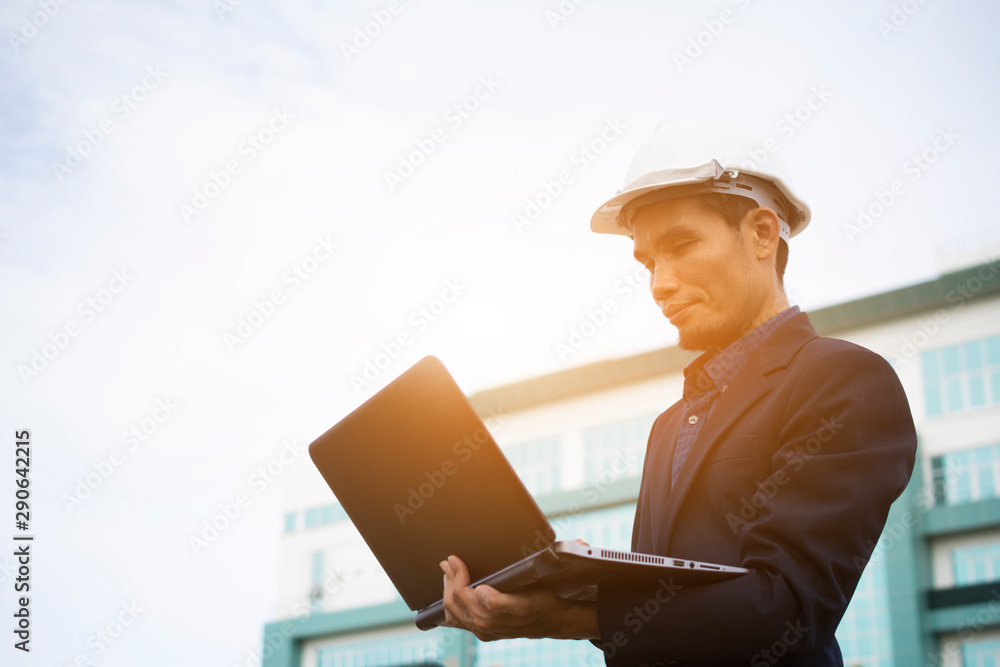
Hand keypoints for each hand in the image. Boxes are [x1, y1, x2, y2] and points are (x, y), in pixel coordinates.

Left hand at [439, 555, 599, 641]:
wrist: (554, 619)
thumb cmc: (542, 604)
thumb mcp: (526, 598)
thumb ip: (500, 600)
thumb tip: (479, 592)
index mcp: (489, 617)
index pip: (461, 594)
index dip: (457, 574)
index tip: (456, 558)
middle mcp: (482, 627)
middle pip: (453, 602)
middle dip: (449, 579)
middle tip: (449, 561)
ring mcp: (482, 630)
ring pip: (452, 612)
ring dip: (447, 590)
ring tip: (448, 572)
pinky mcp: (484, 630)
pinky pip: (458, 622)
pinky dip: (450, 606)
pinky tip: (451, 594)